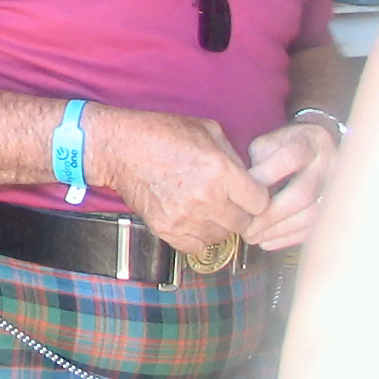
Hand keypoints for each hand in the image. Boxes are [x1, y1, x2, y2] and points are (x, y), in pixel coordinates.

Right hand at [89, 105, 270, 253]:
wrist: (117, 148)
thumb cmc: (161, 134)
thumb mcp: (207, 131)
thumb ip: (234, 157)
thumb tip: (249, 179)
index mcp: (221, 171)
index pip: (261, 203)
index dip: (256, 198)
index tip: (248, 194)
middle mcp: (206, 198)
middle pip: (244, 224)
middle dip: (240, 213)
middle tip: (227, 202)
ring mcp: (185, 217)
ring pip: (221, 237)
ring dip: (218, 226)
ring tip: (206, 209)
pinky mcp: (166, 229)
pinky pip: (196, 247)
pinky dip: (197, 237)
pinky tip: (192, 221)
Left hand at [241, 119, 339, 250]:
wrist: (317, 147)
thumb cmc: (284, 146)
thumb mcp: (268, 143)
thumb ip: (258, 161)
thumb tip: (241, 189)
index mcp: (308, 143)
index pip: (290, 158)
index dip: (266, 175)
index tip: (241, 190)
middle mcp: (327, 166)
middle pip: (303, 194)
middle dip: (271, 214)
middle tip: (247, 227)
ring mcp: (335, 189)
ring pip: (310, 215)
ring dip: (279, 230)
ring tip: (254, 237)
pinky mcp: (334, 208)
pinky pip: (314, 228)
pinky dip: (289, 237)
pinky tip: (267, 242)